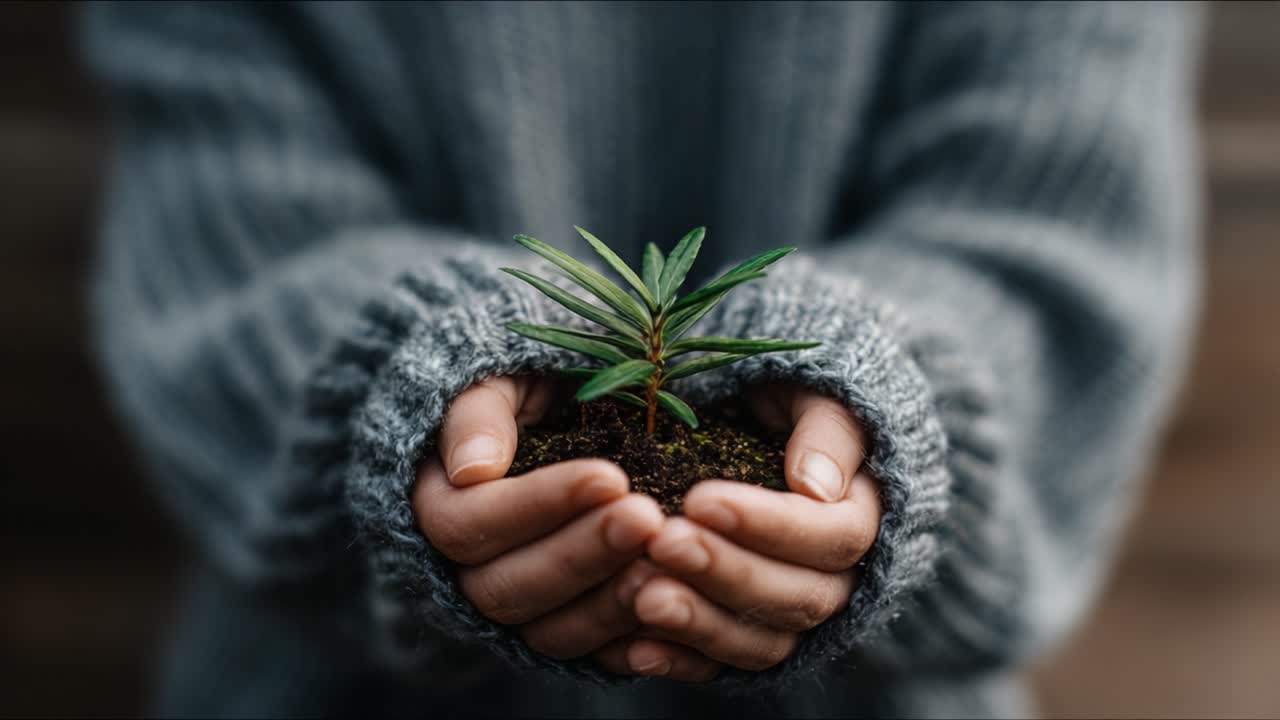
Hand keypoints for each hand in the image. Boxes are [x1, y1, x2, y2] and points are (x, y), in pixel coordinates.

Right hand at [412, 376, 663, 652]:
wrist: (565, 418)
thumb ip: (479, 412)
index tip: (609, 476)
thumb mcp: (500, 376)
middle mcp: (466, 571)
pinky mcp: (566, 627)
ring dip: (609, 602)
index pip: (467, 524)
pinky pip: (592, 653)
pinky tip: (677, 604)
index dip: (536, 505)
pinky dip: (633, 638)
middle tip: (648, 518)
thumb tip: (472, 470)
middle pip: (508, 587)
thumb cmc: (528, 384)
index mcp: (438, 504)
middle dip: (583, 554)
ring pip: (550, 631)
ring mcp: (519, 607)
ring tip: (665, 562)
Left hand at [608, 385, 881, 680]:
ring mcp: (790, 616)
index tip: (700, 500)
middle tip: (662, 542)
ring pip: (760, 642)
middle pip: (796, 596)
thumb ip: (827, 430)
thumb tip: (816, 486)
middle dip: (725, 572)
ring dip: (699, 624)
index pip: (833, 537)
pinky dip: (678, 662)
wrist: (761, 430)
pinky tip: (631, 649)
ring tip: (641, 597)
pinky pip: (720, 665)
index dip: (769, 525)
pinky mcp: (747, 638)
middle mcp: (837, 579)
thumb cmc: (789, 402)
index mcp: (862, 517)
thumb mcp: (815, 394)